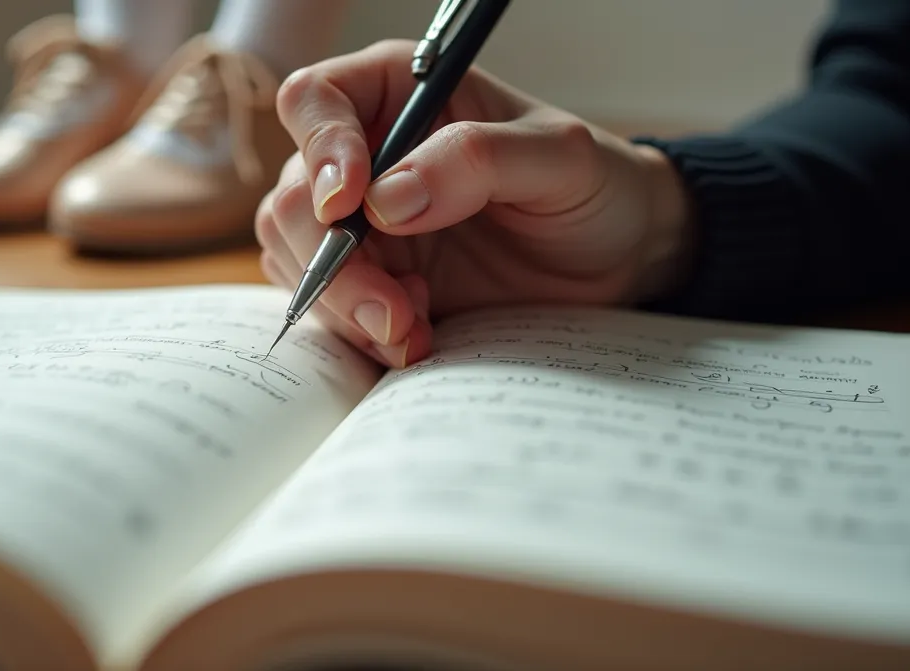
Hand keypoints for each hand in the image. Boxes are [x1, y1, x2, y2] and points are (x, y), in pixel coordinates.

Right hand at [255, 40, 692, 368]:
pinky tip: (415, 337)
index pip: (316, 101)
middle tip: (392, 308)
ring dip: (345, 307)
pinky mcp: (368, 282)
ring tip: (414, 328)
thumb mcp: (559, 158)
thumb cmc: (595, 187)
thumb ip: (475, 160)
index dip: (320, 150)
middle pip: (293, 199)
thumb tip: (384, 200)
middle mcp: (365, 156)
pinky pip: (326, 308)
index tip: (349, 205)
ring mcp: (359, 225)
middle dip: (331, 263)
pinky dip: (358, 333)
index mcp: (397, 94)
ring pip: (295, 260)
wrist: (616, 263)